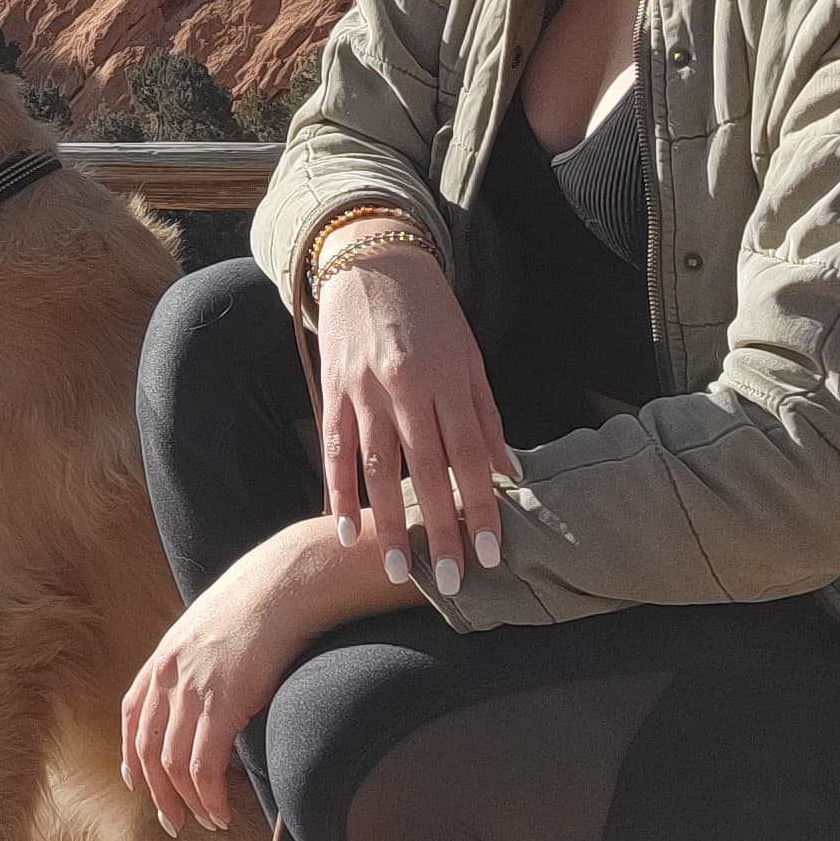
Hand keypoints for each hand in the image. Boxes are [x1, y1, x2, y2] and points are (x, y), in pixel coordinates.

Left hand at [120, 549, 299, 835]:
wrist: (282, 585)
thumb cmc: (257, 607)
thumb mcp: (209, 634)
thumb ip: (197, 667)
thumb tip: (207, 699)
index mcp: (162, 660)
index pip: (132, 717)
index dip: (132, 755)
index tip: (139, 783)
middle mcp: (167, 677)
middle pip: (147, 750)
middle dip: (158, 794)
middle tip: (174, 822)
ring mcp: (191, 691)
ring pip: (173, 766)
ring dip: (187, 803)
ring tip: (205, 821)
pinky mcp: (221, 704)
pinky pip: (203, 767)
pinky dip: (208, 797)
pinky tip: (219, 811)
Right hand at [313, 242, 516, 597]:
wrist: (373, 260)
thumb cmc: (430, 313)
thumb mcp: (469, 356)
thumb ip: (485, 416)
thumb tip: (507, 474)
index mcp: (446, 379)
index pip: (469, 456)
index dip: (481, 508)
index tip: (490, 554)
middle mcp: (405, 387)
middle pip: (426, 470)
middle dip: (439, 528)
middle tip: (450, 580)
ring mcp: (363, 390)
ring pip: (377, 467)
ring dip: (386, 522)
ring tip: (398, 569)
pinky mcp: (332, 390)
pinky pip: (334, 449)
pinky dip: (338, 491)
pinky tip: (344, 528)